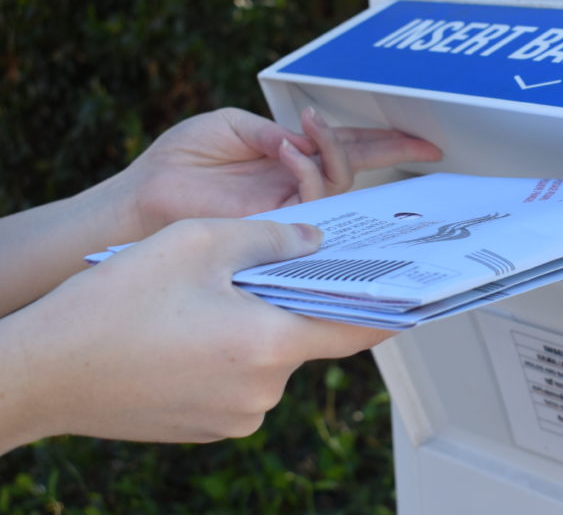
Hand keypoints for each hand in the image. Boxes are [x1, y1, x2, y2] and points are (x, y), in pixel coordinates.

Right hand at [0, 219, 392, 448]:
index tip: (416, 294)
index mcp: (272, 346)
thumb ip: (271, 237)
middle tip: (256, 270)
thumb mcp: (198, 243)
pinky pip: (238, 381)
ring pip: (268, 357)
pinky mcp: (207, 427)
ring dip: (253, 327)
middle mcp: (264, 392)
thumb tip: (315, 242)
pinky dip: (228, 353)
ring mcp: (236, 417)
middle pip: (304, 337)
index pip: (357, 329)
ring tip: (202, 300)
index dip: (388, 307)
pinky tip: (186, 331)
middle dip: (290, 301)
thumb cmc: (115, 305)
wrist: (44, 371)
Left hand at [117, 106, 441, 238]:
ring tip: (306, 128)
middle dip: (390, 153)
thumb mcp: (229, 126)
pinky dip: (307, 170)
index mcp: (290, 159)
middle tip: (416, 144)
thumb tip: (304, 138)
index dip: (387, 145)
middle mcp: (297, 186)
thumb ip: (271, 132)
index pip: (348, 151)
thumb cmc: (179, 162)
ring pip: (340, 185)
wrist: (145, 196)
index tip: (424, 143)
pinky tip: (287, 150)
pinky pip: (313, 201)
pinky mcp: (278, 224)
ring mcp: (290, 206)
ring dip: (331, 150)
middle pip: (357, 170)